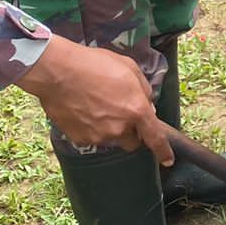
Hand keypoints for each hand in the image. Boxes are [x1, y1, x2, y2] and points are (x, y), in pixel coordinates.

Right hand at [17, 36, 172, 160]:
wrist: (58, 71)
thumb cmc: (95, 64)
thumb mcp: (129, 68)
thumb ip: (143, 89)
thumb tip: (147, 105)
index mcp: (136, 110)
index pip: (155, 138)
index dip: (163, 151)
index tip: (167, 160)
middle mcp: (120, 128)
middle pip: (132, 142)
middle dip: (131, 131)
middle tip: (120, 111)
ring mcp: (99, 136)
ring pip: (111, 139)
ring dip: (110, 128)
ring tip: (96, 104)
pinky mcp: (80, 139)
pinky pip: (92, 137)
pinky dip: (91, 128)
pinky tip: (83, 109)